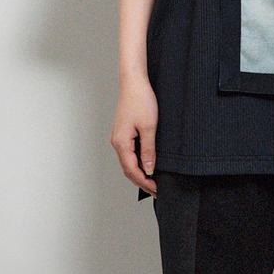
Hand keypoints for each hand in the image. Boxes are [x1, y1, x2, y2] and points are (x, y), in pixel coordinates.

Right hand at [111, 74, 159, 195]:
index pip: (132, 170)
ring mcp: (118, 137)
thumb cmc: (140, 100)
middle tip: (156, 190)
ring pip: (128, 161)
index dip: (144, 182)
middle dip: (141, 181)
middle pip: (128, 169)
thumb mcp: (149, 128)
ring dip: (139, 173)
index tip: (156, 190)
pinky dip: (137, 162)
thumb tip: (149, 169)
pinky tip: (146, 164)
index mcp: (121, 143)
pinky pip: (129, 153)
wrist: (134, 82)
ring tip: (153, 181)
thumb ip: (148, 151)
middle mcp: (117, 142)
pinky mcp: (123, 132)